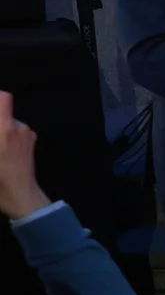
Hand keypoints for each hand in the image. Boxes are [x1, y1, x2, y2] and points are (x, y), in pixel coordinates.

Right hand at [0, 91, 50, 219]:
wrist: (22, 196)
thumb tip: (0, 132)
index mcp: (5, 129)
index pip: (4, 98)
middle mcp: (19, 127)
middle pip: (3, 112)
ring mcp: (28, 134)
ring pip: (8, 123)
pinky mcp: (31, 143)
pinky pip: (15, 132)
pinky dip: (6, 136)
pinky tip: (2, 151)